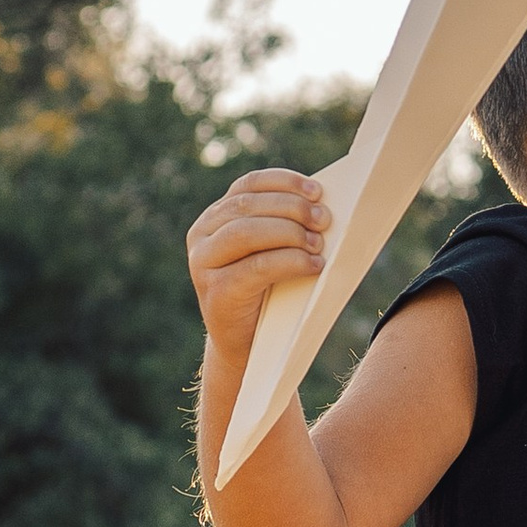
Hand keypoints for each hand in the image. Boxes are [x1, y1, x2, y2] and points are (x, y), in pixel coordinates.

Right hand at [185, 168, 327, 356]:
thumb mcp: (269, 250)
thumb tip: (322, 204)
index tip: (317, 190)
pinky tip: (313, 265)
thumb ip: (281, 224)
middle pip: (248, 206)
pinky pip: (256, 268)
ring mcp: (203, 263)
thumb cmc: (266, 292)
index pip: (247, 185)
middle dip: (291, 208)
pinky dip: (290, 262)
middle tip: (324, 218)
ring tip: (319, 243)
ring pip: (247, 232)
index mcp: (214, 217)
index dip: (283, 182)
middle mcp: (202, 235)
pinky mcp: (215, 291)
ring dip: (289, 233)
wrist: (246, 344)